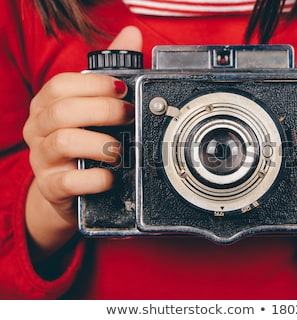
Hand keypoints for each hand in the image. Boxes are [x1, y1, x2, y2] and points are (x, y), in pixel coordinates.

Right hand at [22, 26, 142, 259]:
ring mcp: (43, 159)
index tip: (122, 89)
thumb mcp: (92, 105)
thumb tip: (131, 34)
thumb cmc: (83, 141)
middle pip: (64, 111)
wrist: (67, 189)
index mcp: (48, 105)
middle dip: (104, 111)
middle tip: (128, 115)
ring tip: (120, 148)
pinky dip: (96, 177)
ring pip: (64, 141)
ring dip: (101, 143)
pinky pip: (69, 181)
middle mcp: (40, 129)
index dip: (94, 85)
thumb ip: (109, 70)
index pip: (62, 85)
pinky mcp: (52, 187)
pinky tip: (111, 175)